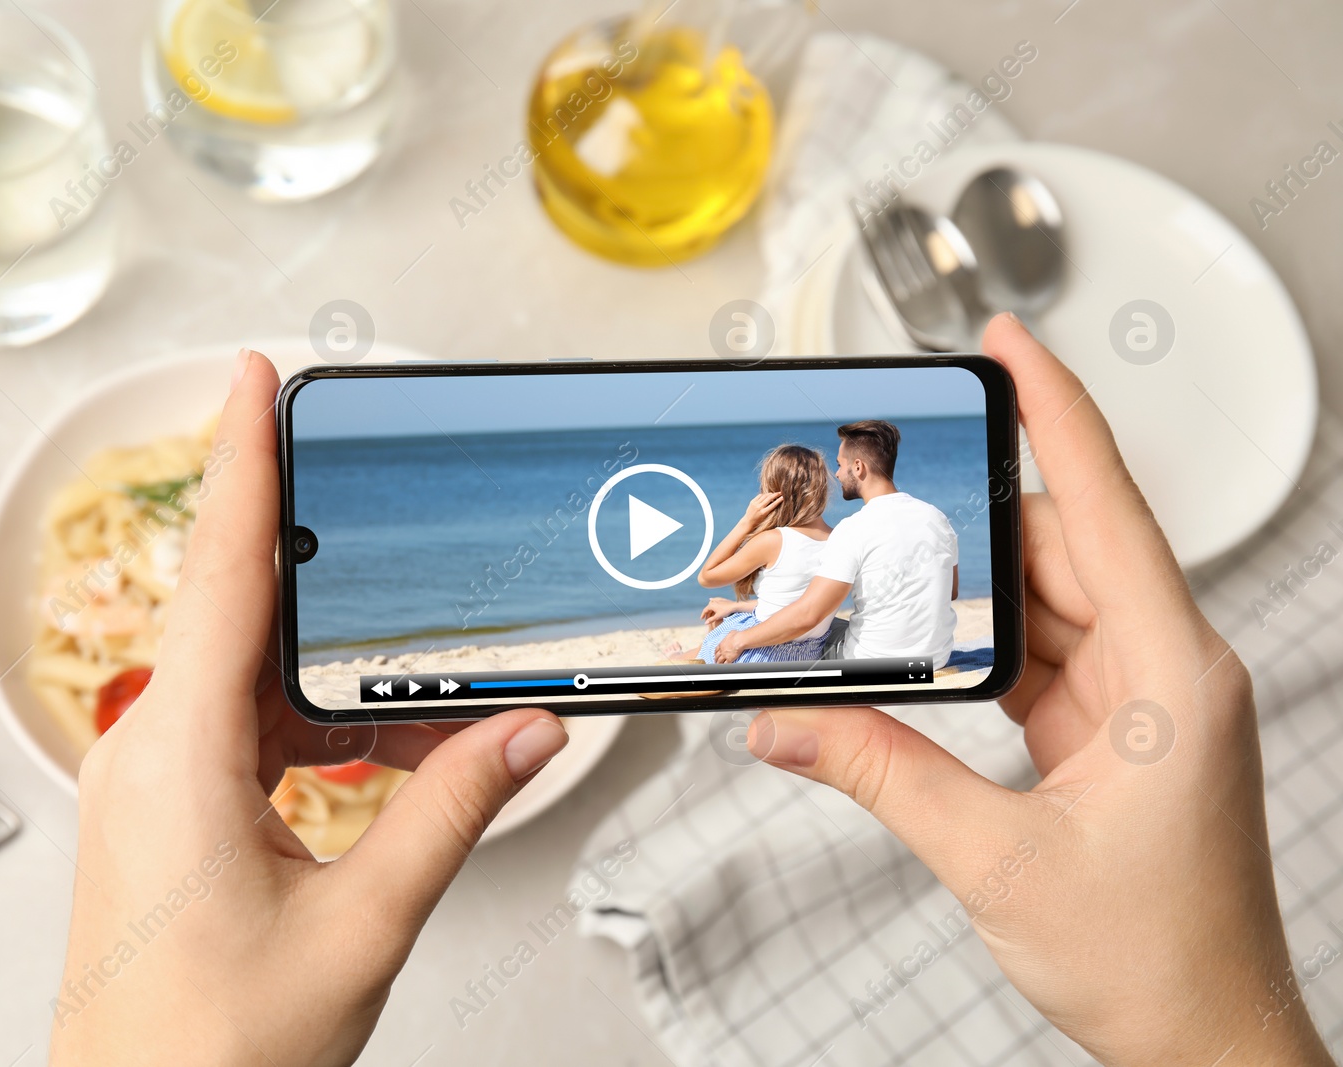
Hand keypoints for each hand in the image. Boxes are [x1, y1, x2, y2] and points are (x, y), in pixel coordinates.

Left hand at [50, 351, 568, 1066]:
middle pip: (242, 615)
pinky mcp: (168, 816)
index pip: (217, 571)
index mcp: (175, 758)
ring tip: (427, 707)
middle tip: (384, 522)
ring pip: (254, 683)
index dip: (239, 459)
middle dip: (321, 571)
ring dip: (340, 683)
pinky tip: (385, 761)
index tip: (252, 376)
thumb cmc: (211, 1053)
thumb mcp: (359, 926)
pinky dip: (319, 732)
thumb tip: (525, 734)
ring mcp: (152, 786)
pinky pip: (247, 735)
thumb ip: (449, 813)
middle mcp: (147, 754)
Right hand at [701, 597, 739, 627]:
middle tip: (706, 619)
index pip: (705, 610)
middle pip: (708, 608)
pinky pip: (714, 600)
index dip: (703, 615)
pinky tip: (710, 600)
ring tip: (709, 614)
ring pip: (711, 605)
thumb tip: (705, 623)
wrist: (734, 606)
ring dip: (710, 610)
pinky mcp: (721, 599)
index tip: (701, 619)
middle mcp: (713, 602)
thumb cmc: (725, 612)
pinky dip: (712, 602)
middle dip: (707, 613)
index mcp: (711, 605)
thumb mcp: (717, 617)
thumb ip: (711, 620)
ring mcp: (717, 600)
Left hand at [714, 631, 746, 663]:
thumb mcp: (731, 633)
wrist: (739, 640)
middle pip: (716, 656)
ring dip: (718, 663)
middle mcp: (722, 650)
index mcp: (721, 644)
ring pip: (719, 661)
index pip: (716, 649)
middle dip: (715, 658)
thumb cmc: (736, 635)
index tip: (715, 654)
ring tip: (718, 664)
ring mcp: (725, 655)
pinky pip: (725, 663)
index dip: (715, 652)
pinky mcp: (729, 659)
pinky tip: (724, 666)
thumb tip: (731, 633)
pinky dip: (724, 665)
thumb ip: (729, 635)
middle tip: (715, 660)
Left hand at [741, 490, 781, 530]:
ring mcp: (755, 504)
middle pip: (769, 498)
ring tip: (774, 494)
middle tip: (780, 493)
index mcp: (763, 513)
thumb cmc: (759, 521)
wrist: (748, 522)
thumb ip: (770, 510)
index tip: (783, 497)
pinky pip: (759, 496)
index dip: (778, 500)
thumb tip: (775, 501)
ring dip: (770, 494)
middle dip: (775, 495)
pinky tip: (767, 495)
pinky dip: (764, 495)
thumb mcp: (765, 517)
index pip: (773, 505)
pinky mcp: (752, 502)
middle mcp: (759, 507)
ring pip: (764, 496)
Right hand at [749, 315, 1332, 1066]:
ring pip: (1044, 598)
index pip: (1106, 506)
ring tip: (881, 572)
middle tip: (878, 491)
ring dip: (966, 589)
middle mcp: (1169, 666)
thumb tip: (786, 726)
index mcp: (1175, 673)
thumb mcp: (995, 859)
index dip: (1056, 411)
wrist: (1207, 1043)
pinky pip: (1040, 651)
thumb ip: (881, 774)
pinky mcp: (1114, 727)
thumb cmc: (1157, 963)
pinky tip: (920, 644)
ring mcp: (1143, 696)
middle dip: (965, 519)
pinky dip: (978, 644)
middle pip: (1058, 545)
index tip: (1009, 343)